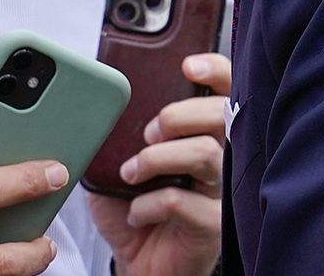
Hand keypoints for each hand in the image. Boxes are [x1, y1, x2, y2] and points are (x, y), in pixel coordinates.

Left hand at [91, 53, 229, 275]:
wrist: (137, 261)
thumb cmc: (132, 206)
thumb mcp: (117, 160)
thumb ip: (118, 132)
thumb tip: (99, 104)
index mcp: (199, 134)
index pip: (223, 92)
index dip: (215, 72)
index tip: (189, 66)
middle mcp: (218, 158)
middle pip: (221, 116)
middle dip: (179, 114)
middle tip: (148, 131)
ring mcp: (219, 191)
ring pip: (206, 154)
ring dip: (157, 158)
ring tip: (131, 172)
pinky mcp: (213, 225)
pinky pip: (183, 202)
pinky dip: (149, 203)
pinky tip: (136, 211)